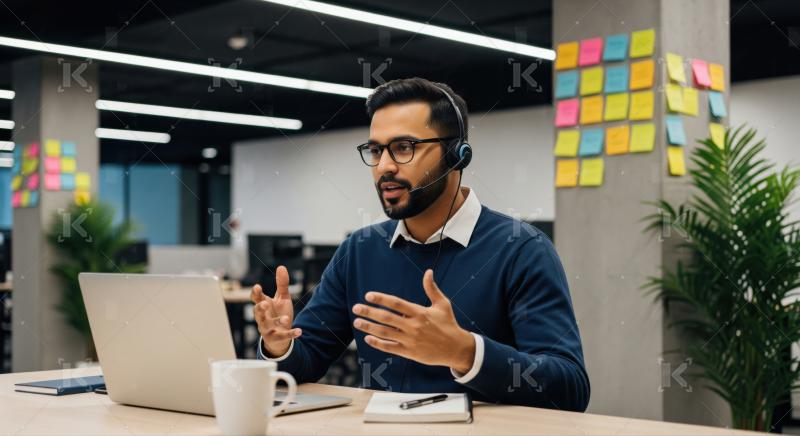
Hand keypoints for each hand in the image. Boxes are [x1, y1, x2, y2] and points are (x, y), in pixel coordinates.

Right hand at [252, 265, 301, 356]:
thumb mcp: (282, 298)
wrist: (279, 337)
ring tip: (286, 319)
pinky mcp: (275, 338)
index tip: (257, 287)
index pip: (256, 299)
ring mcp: (267, 329)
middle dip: (260, 308)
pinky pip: (282, 337)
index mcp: (263, 305)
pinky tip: (299, 331)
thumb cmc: (278, 313)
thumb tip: (281, 266)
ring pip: (267, 325)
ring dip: (276, 321)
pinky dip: (290, 334)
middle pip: (257, 313)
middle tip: (265, 304)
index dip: (255, 293)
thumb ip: (281, 284)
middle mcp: (262, 317)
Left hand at [352, 269, 475, 373]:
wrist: (457, 348)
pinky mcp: (410, 352)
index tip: (368, 296)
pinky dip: (378, 343)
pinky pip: (390, 348)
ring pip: (385, 333)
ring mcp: (410, 340)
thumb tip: (428, 272)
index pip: (396, 303)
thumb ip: (432, 289)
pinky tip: (368, 338)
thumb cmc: (449, 324)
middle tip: (356, 308)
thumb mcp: (442, 304)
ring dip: (369, 327)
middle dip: (369, 312)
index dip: (381, 299)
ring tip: (356, 322)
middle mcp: (413, 326)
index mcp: (420, 312)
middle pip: (387, 318)